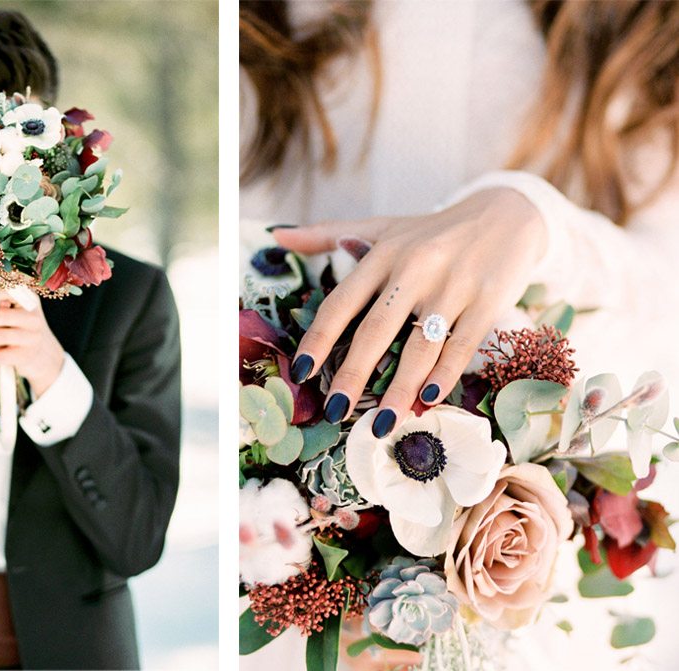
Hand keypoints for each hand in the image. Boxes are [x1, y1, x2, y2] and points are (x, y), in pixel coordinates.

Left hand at [272, 188, 545, 436]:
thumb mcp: (381, 227)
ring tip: (384, 423)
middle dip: (353, 375)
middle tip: (335, 412)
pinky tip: (429, 398)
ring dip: (400, 388)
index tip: (302, 372)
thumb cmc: (431, 231)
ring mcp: (452, 285)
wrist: (506, 213)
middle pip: (375, 330)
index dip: (318, 339)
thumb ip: (328, 234)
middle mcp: (413, 268)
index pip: (341, 303)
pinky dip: (445, 374)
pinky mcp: (487, 299)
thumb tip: (278, 234)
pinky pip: (461, 344)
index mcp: (381, 255)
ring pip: (420, 345)